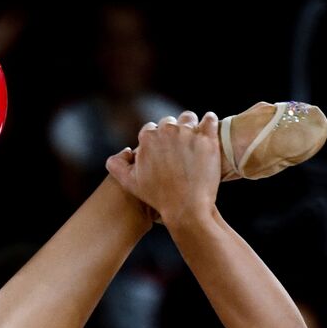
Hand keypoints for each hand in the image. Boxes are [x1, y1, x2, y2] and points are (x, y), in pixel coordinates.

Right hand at [105, 111, 219, 226]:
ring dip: (190, 126)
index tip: (163, 151)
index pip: (151, 129)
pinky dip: (209, 123)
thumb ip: (116, 165)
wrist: (186, 208)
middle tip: (179, 149)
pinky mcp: (208, 138)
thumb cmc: (158, 197)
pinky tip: (207, 132)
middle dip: (172, 133)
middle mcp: (167, 130)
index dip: (156, 140)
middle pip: (169, 122)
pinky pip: (210, 120)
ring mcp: (188, 133)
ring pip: (188, 118)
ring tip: (193, 141)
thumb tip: (124, 152)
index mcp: (148, 137)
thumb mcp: (130, 183)